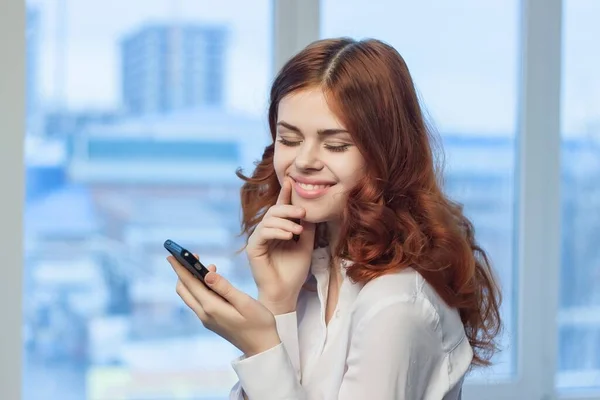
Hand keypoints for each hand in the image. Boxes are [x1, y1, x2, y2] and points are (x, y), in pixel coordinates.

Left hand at [168, 255, 280, 357]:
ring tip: (207, 266)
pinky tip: (212, 281)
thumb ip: (225, 288)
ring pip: (190, 296)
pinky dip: (199, 288)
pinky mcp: (211, 321)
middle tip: (190, 256)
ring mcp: (206, 319)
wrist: (262, 347)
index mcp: (211, 307)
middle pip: (184, 290)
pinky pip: (198, 301)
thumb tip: (206, 274)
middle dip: (183, 271)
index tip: (171, 254)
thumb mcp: (245, 302)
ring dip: (192, 279)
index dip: (180, 267)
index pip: (190, 283)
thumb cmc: (259, 323)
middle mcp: (204, 314)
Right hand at [246, 177, 316, 313]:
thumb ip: (307, 228)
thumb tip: (310, 209)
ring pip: (268, 220)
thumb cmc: (294, 272)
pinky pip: (263, 233)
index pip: (281, 209)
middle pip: (273, 211)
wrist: (286, 293)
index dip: (285, 195)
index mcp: (278, 230)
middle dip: (288, 208)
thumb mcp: (306, 245)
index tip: (290, 180)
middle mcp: (266, 233)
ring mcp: (258, 240)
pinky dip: (277, 231)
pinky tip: (289, 236)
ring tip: (298, 231)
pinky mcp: (253, 248)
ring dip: (285, 222)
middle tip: (303, 213)